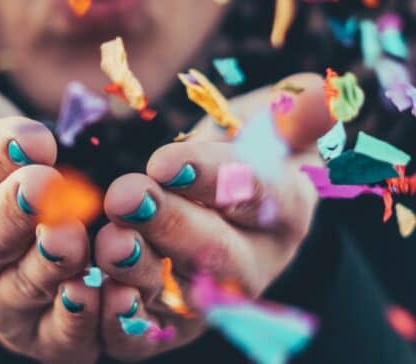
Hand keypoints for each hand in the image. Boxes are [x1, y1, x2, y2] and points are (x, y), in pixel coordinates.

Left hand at [95, 73, 330, 361]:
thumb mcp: (271, 123)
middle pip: (220, 252)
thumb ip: (293, 113)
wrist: (216, 193)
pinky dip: (127, 321)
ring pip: (184, 295)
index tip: (166, 162)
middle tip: (128, 196)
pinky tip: (101, 294)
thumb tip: (323, 94)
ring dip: (143, 271)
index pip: (260, 194)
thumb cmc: (245, 149)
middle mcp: (255, 260)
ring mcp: (215, 296)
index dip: (214, 179)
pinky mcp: (174, 319)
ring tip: (111, 242)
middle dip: (172, 224)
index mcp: (285, 207)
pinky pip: (154, 330)